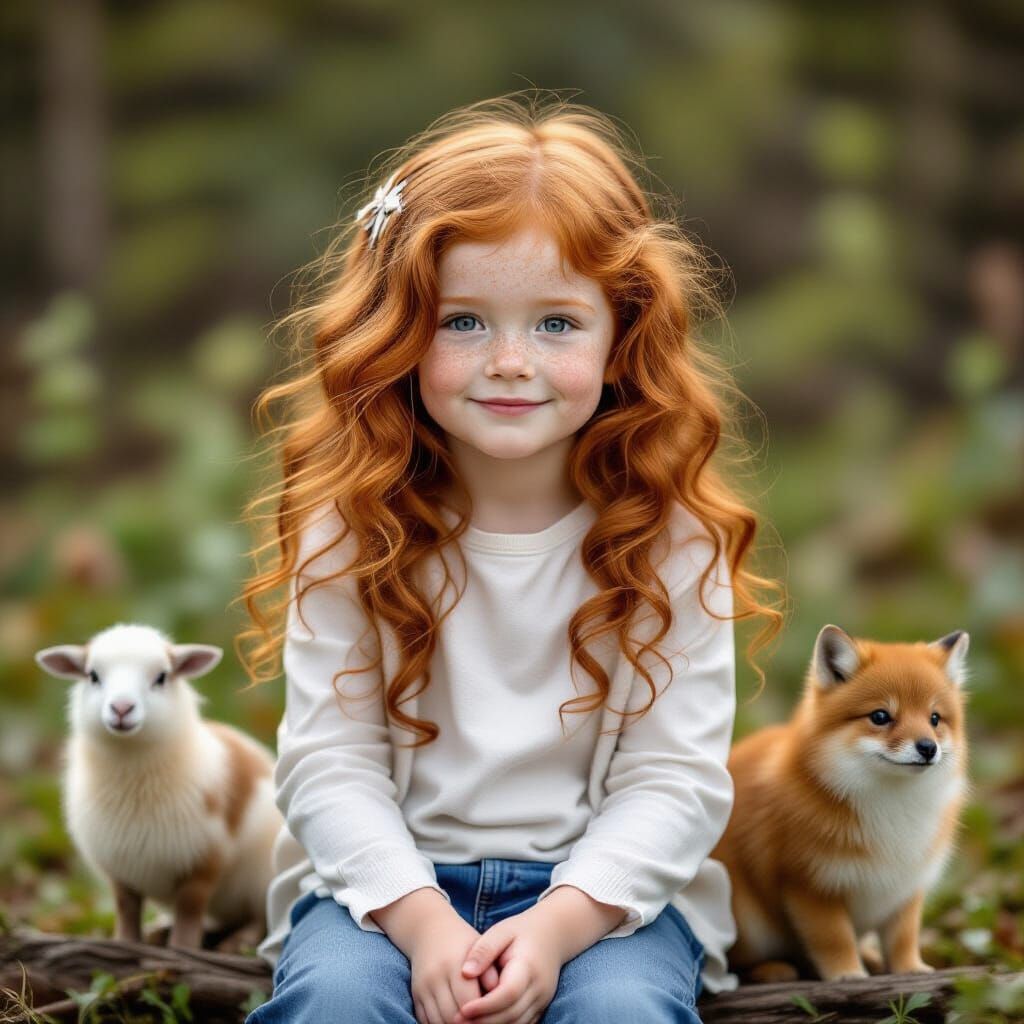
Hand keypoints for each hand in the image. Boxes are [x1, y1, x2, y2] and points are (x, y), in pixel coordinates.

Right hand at [407, 912, 501, 1023]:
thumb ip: (490, 971)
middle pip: (452, 1015)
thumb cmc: (462, 942)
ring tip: (469, 1023)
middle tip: (481, 1023)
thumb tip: (499, 995)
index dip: (480, 1014)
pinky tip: (452, 1022)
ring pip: (438, 1021)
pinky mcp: (416, 994)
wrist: (429, 930)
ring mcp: (423, 987)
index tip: (492, 1017)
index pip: (468, 1001)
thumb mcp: (479, 949)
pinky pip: (425, 1020)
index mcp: (455, 963)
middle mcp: (436, 976)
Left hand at [453, 905, 563, 1023]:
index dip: (485, 1006)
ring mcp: (542, 1000)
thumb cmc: (521, 931)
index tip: (462, 1010)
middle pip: (511, 1014)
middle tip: (456, 1021)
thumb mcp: (501, 931)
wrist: (552, 935)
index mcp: (528, 966)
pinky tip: (483, 1022)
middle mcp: (539, 987)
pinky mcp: (541, 1008)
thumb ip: (483, 950)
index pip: (508, 993)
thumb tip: (465, 972)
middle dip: (483, 1022)